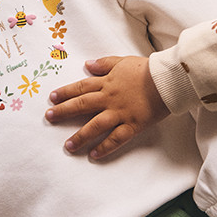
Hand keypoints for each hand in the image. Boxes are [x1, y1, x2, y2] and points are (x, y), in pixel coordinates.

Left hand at [46, 56, 168, 158]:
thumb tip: (88, 65)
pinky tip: (94, 155)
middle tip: (49, 118)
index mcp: (107, 82)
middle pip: (82, 105)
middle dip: (64, 112)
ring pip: (95, 126)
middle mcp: (109, 98)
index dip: (65, 93)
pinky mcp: (133, 125)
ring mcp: (120, 113)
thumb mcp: (123, 61)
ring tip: (68, 146)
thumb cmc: (147, 69)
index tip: (52, 98)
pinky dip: (105, 147)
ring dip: (80, 136)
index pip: (81, 87)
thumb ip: (104, 64)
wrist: (166, 79)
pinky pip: (116, 138)